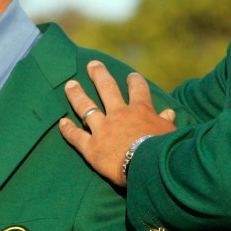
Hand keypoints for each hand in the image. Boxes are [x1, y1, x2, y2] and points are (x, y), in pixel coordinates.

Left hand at [59, 61, 175, 185]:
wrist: (148, 166)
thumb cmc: (164, 150)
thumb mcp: (169, 133)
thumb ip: (166, 122)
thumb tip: (170, 113)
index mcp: (140, 110)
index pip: (138, 90)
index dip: (135, 81)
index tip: (132, 76)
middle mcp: (119, 114)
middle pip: (107, 89)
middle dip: (99, 75)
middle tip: (92, 64)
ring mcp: (103, 129)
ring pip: (86, 107)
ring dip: (77, 95)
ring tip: (70, 85)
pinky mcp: (92, 147)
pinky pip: (76, 136)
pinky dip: (68, 129)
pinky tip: (61, 123)